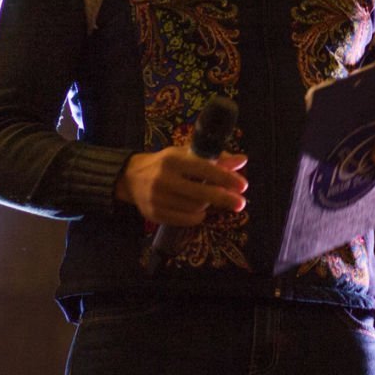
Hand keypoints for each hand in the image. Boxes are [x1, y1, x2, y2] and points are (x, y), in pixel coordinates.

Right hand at [116, 148, 247, 226]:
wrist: (131, 177)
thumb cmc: (166, 163)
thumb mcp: (187, 154)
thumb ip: (215, 158)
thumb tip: (242, 161)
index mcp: (172, 159)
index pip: (204, 169)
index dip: (226, 178)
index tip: (243, 185)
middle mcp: (163, 178)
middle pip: (201, 193)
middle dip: (224, 198)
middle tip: (241, 203)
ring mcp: (157, 198)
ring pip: (194, 207)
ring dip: (209, 205)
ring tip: (212, 200)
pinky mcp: (154, 214)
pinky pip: (184, 220)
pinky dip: (197, 216)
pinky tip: (199, 210)